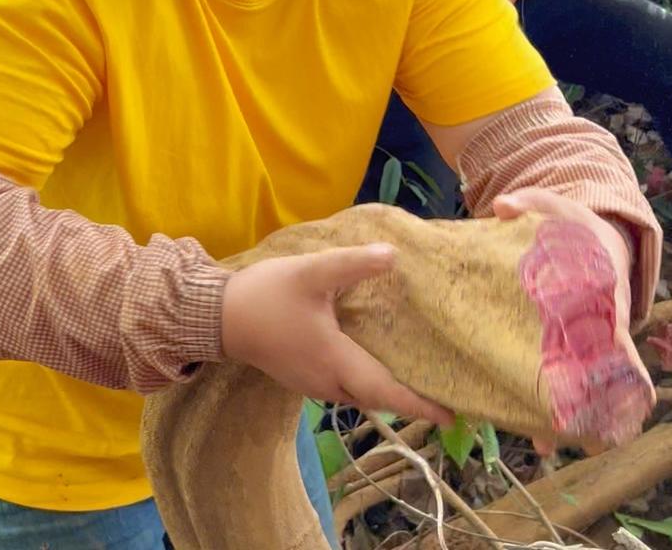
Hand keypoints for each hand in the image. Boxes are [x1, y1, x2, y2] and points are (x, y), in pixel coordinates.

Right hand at [221, 243, 452, 425]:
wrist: (218, 316)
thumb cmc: (266, 296)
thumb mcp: (312, 273)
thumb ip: (353, 264)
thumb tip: (393, 255)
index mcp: (335, 362)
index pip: (386, 392)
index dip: (420, 405)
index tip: (452, 416)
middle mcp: (328, 383)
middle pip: (376, 398)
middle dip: (409, 401)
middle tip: (442, 397)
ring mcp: (312, 383)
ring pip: (359, 394)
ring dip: (386, 391)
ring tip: (415, 378)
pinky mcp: (302, 376)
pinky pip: (343, 386)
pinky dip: (365, 381)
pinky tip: (372, 360)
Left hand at [492, 189, 654, 453]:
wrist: (587, 238)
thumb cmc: (575, 228)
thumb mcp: (557, 208)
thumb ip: (532, 202)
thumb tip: (503, 206)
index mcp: (605, 299)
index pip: (615, 339)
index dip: (613, 371)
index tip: (604, 398)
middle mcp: (598, 329)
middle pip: (593, 377)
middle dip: (579, 406)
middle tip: (558, 433)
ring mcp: (578, 343)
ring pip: (572, 385)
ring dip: (556, 411)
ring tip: (540, 443)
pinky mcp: (554, 347)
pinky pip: (551, 377)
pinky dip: (539, 399)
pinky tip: (522, 426)